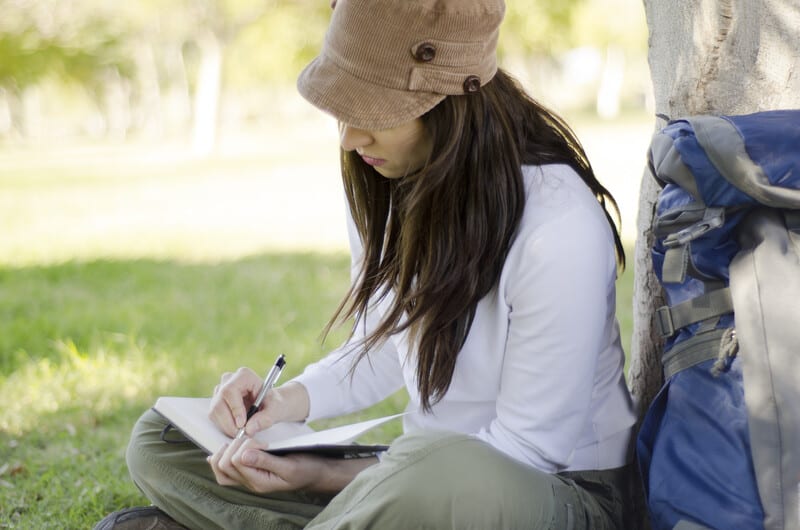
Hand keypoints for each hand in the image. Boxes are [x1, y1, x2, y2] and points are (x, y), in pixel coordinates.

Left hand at [208, 437, 327, 493]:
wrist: (315, 473)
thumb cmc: (306, 469)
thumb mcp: (289, 466)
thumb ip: (266, 461)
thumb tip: (243, 456)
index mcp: (259, 482)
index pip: (236, 462)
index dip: (244, 446)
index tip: (262, 441)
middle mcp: (250, 483)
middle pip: (224, 465)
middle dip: (234, 447)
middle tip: (251, 439)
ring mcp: (248, 479)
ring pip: (221, 469)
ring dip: (227, 451)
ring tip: (241, 441)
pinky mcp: (249, 473)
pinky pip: (226, 470)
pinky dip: (223, 457)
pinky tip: (228, 448)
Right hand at [209, 369, 309, 436]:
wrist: (270, 405)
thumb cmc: (273, 403)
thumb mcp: (275, 410)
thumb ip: (265, 418)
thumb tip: (249, 428)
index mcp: (244, 376)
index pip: (230, 391)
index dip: (234, 409)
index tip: (242, 424)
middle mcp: (229, 380)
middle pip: (219, 403)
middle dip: (229, 422)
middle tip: (241, 434)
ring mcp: (220, 391)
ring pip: (215, 411)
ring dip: (226, 426)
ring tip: (242, 432)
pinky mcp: (216, 402)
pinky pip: (214, 416)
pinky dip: (224, 426)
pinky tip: (236, 428)